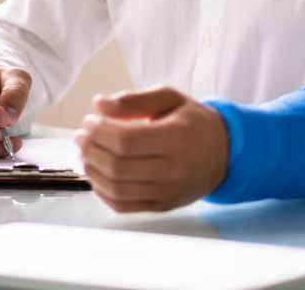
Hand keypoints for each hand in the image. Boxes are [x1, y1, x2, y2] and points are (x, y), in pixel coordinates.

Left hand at [75, 85, 227, 212]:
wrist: (223, 152)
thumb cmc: (192, 122)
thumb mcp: (169, 98)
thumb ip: (133, 99)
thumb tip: (99, 104)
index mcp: (177, 138)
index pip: (126, 141)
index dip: (99, 131)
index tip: (89, 121)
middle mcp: (173, 170)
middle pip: (117, 166)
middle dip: (90, 150)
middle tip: (81, 136)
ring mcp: (167, 192)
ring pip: (117, 188)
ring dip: (92, 170)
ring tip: (85, 153)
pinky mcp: (161, 206)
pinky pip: (123, 205)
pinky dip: (102, 191)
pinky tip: (96, 174)